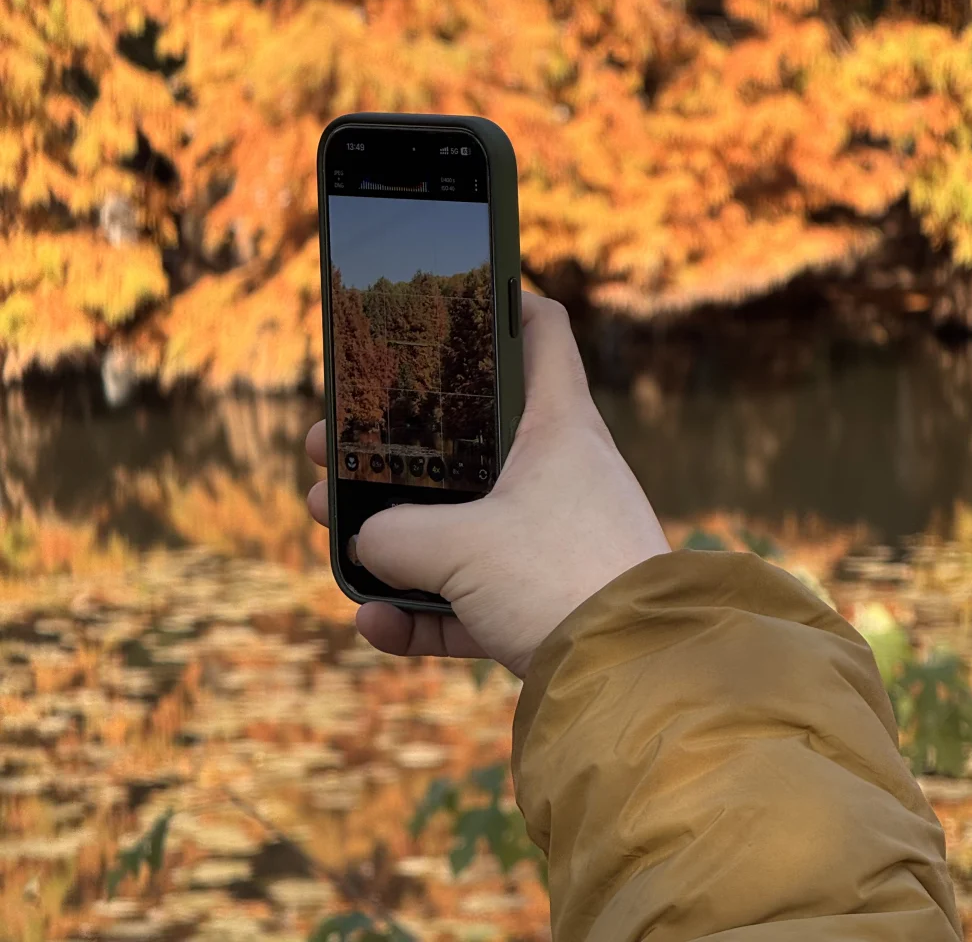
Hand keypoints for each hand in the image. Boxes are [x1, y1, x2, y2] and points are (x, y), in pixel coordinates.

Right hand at [306, 292, 670, 678]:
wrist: (636, 678)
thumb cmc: (562, 581)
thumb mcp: (458, 547)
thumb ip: (393, 535)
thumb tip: (364, 541)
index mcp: (557, 427)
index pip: (540, 333)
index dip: (502, 301)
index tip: (453, 298)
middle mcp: (559, 473)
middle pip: (469, 437)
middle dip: (394, 444)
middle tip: (331, 443)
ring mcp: (553, 539)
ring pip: (462, 520)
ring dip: (395, 530)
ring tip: (330, 526)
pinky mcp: (545, 601)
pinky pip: (471, 595)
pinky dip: (423, 608)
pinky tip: (373, 622)